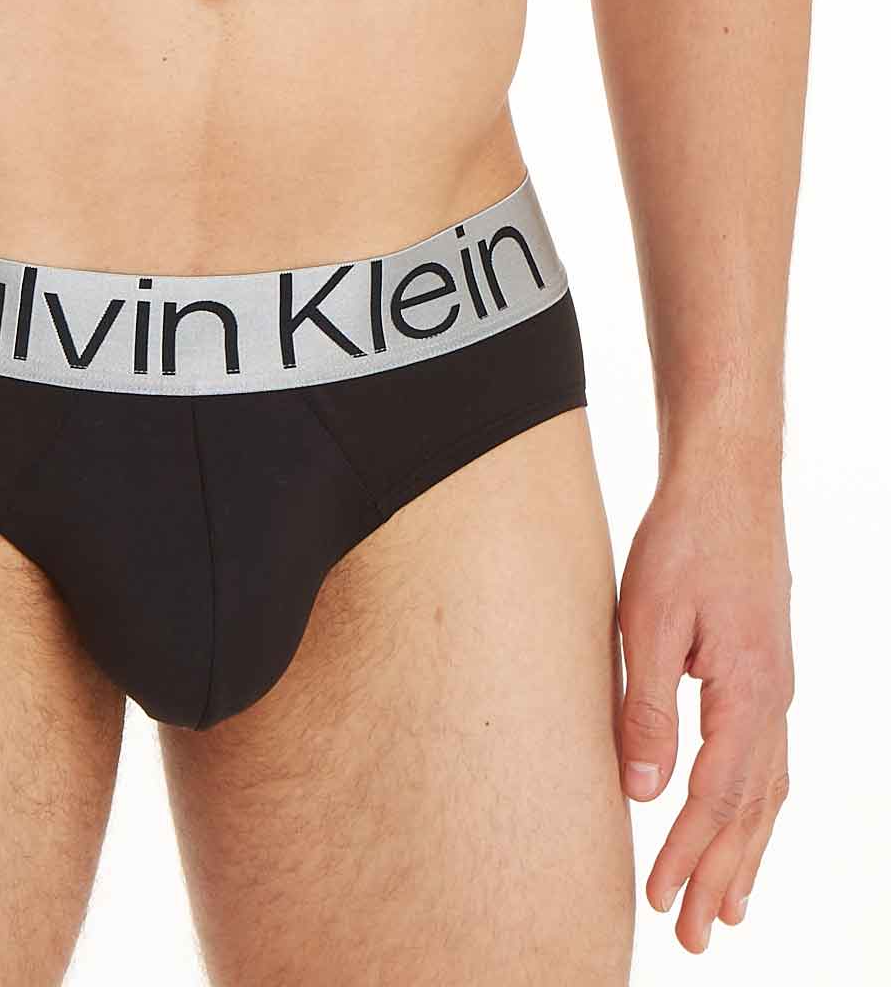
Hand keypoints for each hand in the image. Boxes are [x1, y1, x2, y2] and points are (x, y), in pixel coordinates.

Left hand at [617, 463, 792, 952]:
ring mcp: (778, 687)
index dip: (688, 854)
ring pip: (768, 791)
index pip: (717, 798)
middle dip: (722, 876)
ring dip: (746, 852)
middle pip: (751, 810)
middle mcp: (776, 700)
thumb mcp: (649, 618)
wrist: (729, 481)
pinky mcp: (767, 671)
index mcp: (749, 694)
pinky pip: (769, 760)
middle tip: (697, 939)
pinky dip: (757, 807)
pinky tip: (744, 824)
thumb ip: (647, 706)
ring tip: (729, 908)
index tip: (662, 901)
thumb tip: (642, 792)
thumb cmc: (683, 540)